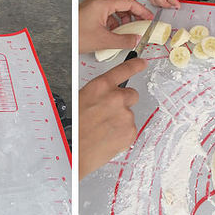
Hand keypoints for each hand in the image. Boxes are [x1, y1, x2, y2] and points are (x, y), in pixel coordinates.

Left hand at [78, 0, 152, 53]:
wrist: (61, 39)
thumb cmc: (76, 36)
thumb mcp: (104, 40)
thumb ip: (124, 40)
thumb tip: (136, 39)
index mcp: (102, 4)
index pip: (128, 2)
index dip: (141, 10)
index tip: (149, 18)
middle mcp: (97, 3)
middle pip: (122, 5)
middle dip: (133, 16)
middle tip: (141, 25)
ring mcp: (92, 7)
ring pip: (114, 11)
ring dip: (123, 21)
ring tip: (127, 33)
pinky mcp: (89, 14)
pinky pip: (106, 16)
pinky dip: (113, 24)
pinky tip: (115, 34)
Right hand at [79, 58, 145, 178]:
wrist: (73, 152)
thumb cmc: (72, 128)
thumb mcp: (79, 101)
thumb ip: (97, 95)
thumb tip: (104, 97)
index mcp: (101, 87)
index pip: (123, 70)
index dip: (135, 65)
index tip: (142, 63)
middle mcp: (116, 98)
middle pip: (132, 95)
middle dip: (124, 102)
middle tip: (110, 113)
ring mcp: (125, 115)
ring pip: (129, 115)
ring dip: (120, 121)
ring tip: (103, 130)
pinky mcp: (130, 132)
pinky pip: (130, 130)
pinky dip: (122, 134)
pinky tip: (108, 138)